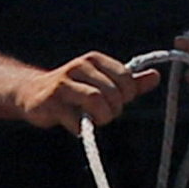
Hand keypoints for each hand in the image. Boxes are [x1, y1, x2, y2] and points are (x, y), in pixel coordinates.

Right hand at [16, 50, 150, 133]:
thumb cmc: (75, 90)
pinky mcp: (51, 102)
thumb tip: (156, 77)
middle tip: (105, 115)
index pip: (124, 77)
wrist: (32, 94)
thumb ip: (129, 82)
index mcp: (94, 60)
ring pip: (96, 101)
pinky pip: (76, 119)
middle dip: (113, 109)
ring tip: (95, 121)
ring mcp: (63, 83)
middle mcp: (78, 66)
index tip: (118, 103)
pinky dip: (81, 128)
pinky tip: (77, 126)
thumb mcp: (103, 83)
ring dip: (101, 118)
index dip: (126, 96)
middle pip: (112, 92)